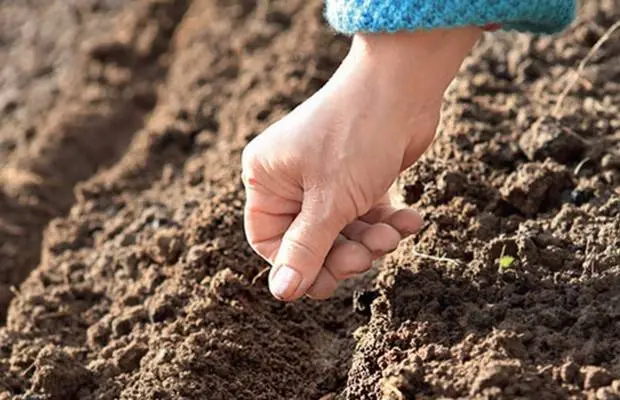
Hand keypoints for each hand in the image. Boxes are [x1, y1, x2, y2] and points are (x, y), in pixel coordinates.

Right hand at [242, 27, 480, 300]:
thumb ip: (306, 250)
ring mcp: (325, 177)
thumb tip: (280, 292)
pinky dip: (388, 221)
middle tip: (369, 253)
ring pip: (342, 231)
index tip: (330, 279)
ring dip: (371, 239)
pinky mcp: (357, 177)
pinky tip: (411, 219)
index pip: (269, 241)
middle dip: (343, 253)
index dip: (298, 265)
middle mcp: (291, 178)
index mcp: (267, 178)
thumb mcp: (329, 203)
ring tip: (393, 232)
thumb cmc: (357, 137)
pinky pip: (365, 214)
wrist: (404, 85)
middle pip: (310, 241)